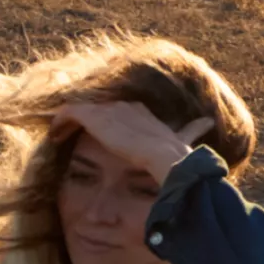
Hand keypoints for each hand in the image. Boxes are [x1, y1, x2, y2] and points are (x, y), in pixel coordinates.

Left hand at [55, 100, 211, 182]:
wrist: (167, 159)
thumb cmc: (175, 157)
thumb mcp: (180, 141)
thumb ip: (192, 130)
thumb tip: (209, 122)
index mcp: (141, 110)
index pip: (116, 107)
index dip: (102, 117)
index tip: (93, 131)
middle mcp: (125, 105)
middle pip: (95, 104)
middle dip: (82, 117)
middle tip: (67, 129)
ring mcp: (110, 109)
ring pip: (79, 107)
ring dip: (66, 120)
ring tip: (57, 133)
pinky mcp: (96, 117)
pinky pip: (69, 112)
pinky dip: (59, 122)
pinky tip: (54, 136)